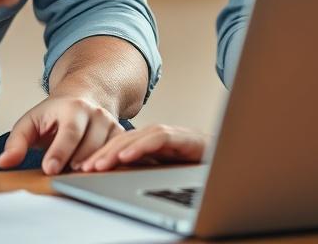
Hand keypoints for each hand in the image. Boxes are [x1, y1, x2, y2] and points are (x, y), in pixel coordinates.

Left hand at [0, 94, 123, 174]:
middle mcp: (96, 114)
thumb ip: (17, 143)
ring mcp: (111, 123)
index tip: (50, 170)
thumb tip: (4, 162)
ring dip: (92, 167)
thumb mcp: (30, 123)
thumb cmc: (53, 114)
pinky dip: (109, 165)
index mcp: (73, 107)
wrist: (83, 97)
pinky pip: (118, 153)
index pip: (69, 133)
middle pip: (89, 145)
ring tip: (78, 177)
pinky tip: (97, 175)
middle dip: (77, 163)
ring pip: (106, 151)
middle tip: (63, 177)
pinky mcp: (120, 134)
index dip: (60, 152)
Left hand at [78, 124, 207, 171]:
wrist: (234, 162)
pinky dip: (142, 146)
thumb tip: (120, 183)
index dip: (102, 155)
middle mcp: (162, 137)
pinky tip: (126, 156)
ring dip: (116, 150)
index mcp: (155, 145)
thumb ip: (148, 172)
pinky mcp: (186, 138)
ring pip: (139, 137)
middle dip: (103, 153)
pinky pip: (160, 139)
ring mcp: (174, 135)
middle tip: (83, 167)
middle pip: (126, 140)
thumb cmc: (201, 169)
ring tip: (98, 164)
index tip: (83, 168)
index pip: (123, 146)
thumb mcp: (168, 174)